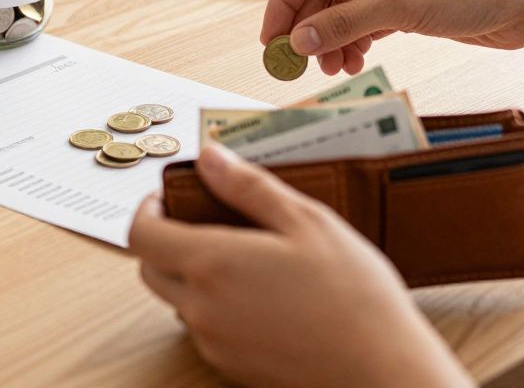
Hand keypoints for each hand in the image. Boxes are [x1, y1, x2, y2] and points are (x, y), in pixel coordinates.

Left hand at [129, 144, 471, 387]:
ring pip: (176, 300)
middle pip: (151, 268)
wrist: (382, 371)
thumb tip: (210, 158)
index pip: (141, 234)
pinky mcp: (230, 367)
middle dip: (165, 239)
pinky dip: (214, 305)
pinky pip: (203, 328)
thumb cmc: (354, 297)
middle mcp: (202, 308)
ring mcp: (213, 342)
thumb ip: (249, 186)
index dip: (147, 209)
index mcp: (212, 265)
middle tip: (203, 220)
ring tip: (242, 256)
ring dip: (190, 274)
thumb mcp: (307, 221)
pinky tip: (261, 294)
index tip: (167, 196)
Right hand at [262, 0, 523, 75]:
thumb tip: (300, 39)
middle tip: (297, 62)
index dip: (284, 2)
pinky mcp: (404, 1)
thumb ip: (345, 23)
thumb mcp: (401, 6)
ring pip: (340, 9)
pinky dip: (354, 42)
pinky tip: (354, 62)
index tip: (272, 38)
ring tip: (333, 68)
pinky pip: (362, 21)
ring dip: (331, 40)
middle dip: (308, 27)